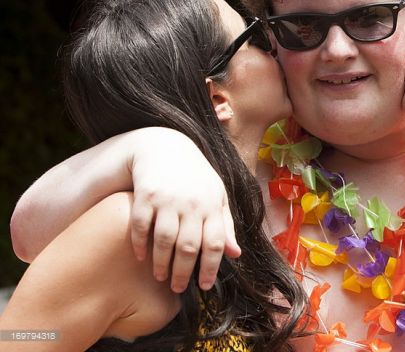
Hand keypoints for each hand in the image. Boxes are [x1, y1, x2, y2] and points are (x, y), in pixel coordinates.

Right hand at [129, 128, 240, 292]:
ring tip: (160, 277)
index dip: (211, 268)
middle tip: (178, 288)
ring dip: (161, 263)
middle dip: (183, 273)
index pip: (216, 243)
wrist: (165, 145)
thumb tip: (236, 255)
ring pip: (165, 240)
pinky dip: (140, 245)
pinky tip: (140, 257)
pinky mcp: (146, 195)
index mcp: (212, 205)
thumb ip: (226, 225)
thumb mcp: (216, 196)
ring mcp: (168, 199)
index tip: (204, 285)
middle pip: (189, 247)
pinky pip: (141, 226)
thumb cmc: (195, 177)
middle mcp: (192, 203)